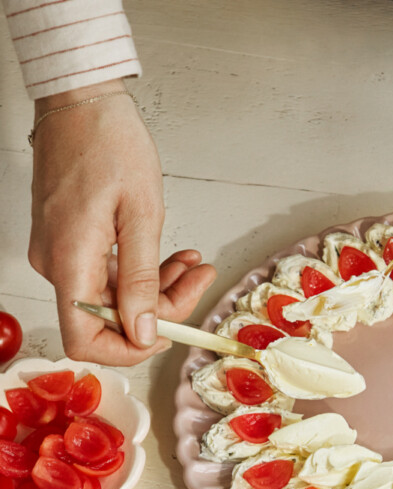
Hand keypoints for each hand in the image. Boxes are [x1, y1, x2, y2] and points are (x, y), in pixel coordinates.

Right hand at [29, 81, 215, 364]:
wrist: (82, 99)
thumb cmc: (108, 141)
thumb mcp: (141, 214)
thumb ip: (143, 280)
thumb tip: (143, 332)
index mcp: (69, 262)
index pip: (85, 340)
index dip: (128, 349)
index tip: (167, 334)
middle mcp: (57, 264)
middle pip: (108, 318)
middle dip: (160, 308)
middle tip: (198, 280)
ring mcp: (60, 255)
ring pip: (113, 297)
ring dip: (157, 288)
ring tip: (192, 263)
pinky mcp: (69, 243)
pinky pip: (107, 274)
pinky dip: (141, 271)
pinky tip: (171, 256)